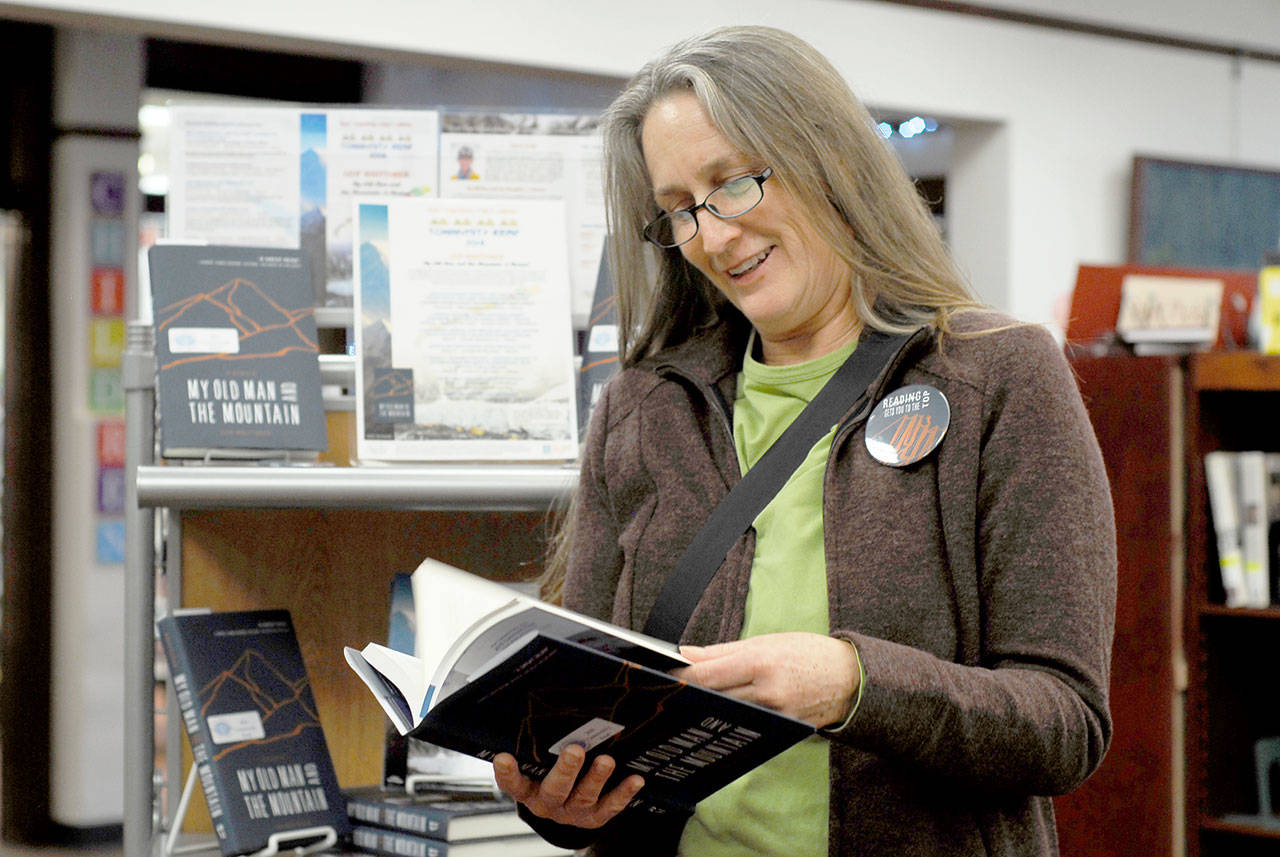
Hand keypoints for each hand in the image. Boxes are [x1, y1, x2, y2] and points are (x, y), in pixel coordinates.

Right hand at [493, 745, 643, 828]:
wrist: (563, 805)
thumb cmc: (548, 770)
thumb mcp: (538, 757)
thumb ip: (539, 738)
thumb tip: (551, 693)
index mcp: (528, 788)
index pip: (512, 782)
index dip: (507, 772)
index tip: (503, 757)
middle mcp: (547, 802)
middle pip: (554, 790)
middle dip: (565, 770)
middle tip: (574, 750)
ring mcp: (571, 812)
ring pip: (583, 798)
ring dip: (596, 779)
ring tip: (606, 761)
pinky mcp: (593, 817)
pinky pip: (609, 807)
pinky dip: (623, 793)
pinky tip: (635, 779)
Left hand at [673, 632, 859, 727]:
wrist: (850, 679)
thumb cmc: (807, 653)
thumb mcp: (765, 642)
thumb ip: (721, 651)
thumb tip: (685, 654)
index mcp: (759, 661)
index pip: (705, 675)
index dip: (680, 677)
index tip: (665, 676)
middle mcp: (765, 691)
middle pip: (712, 697)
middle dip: (690, 693)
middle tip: (671, 689)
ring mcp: (773, 715)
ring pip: (726, 713)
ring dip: (708, 706)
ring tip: (694, 698)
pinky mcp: (780, 731)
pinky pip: (746, 724)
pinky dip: (732, 716)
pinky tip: (723, 711)